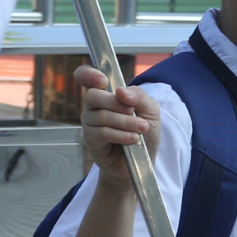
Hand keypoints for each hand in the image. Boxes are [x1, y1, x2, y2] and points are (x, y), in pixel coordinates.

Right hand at [74, 65, 160, 190]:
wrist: (143, 161)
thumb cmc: (144, 132)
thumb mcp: (150, 110)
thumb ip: (139, 96)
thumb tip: (120, 92)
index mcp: (106, 93)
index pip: (85, 76)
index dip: (89, 74)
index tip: (103, 81)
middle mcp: (94, 106)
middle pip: (93, 96)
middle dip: (116, 103)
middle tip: (133, 111)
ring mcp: (90, 123)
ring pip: (101, 116)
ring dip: (125, 122)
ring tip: (142, 129)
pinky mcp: (91, 140)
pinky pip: (103, 133)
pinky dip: (121, 135)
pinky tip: (134, 139)